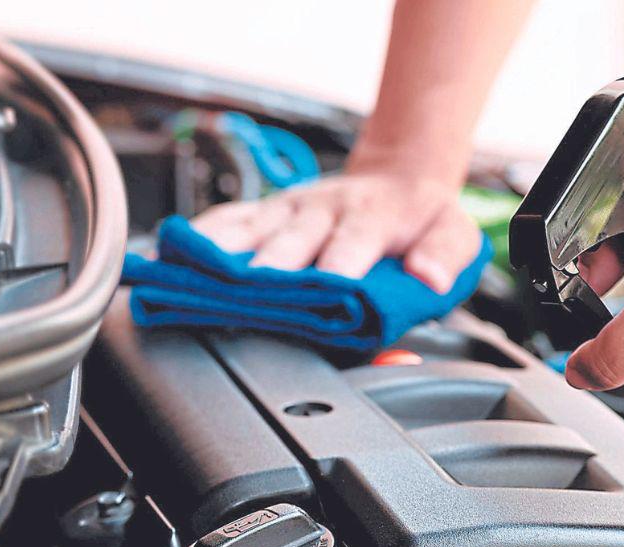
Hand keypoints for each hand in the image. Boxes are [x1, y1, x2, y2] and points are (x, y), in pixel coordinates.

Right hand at [192, 170, 482, 293]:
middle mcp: (323, 210)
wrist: (397, 176)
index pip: (353, 241)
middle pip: (291, 239)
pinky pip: (227, 221)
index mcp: (370, 217)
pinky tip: (169, 251)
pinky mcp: (265, 210)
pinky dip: (198, 236)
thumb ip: (444, 257)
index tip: (324, 286)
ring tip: (188, 274)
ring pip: (250, 229)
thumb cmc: (420, 218)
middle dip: (269, 266)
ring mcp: (288, 208)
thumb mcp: (454, 235)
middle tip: (247, 293)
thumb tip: (428, 277)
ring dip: (221, 253)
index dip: (338, 264)